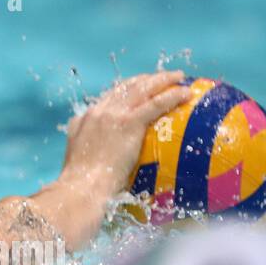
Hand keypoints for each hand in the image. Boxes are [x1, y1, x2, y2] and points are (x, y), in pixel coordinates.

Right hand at [58, 70, 191, 201]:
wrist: (82, 187)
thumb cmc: (82, 186)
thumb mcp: (80, 163)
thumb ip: (90, 152)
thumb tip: (104, 158)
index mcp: (84, 120)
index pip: (109, 97)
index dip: (127, 89)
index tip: (140, 88)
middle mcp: (98, 112)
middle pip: (125, 87)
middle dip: (145, 79)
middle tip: (162, 77)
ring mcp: (112, 115)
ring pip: (141, 88)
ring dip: (161, 80)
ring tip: (178, 77)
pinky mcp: (127, 122)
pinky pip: (155, 103)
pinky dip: (171, 96)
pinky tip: (185, 94)